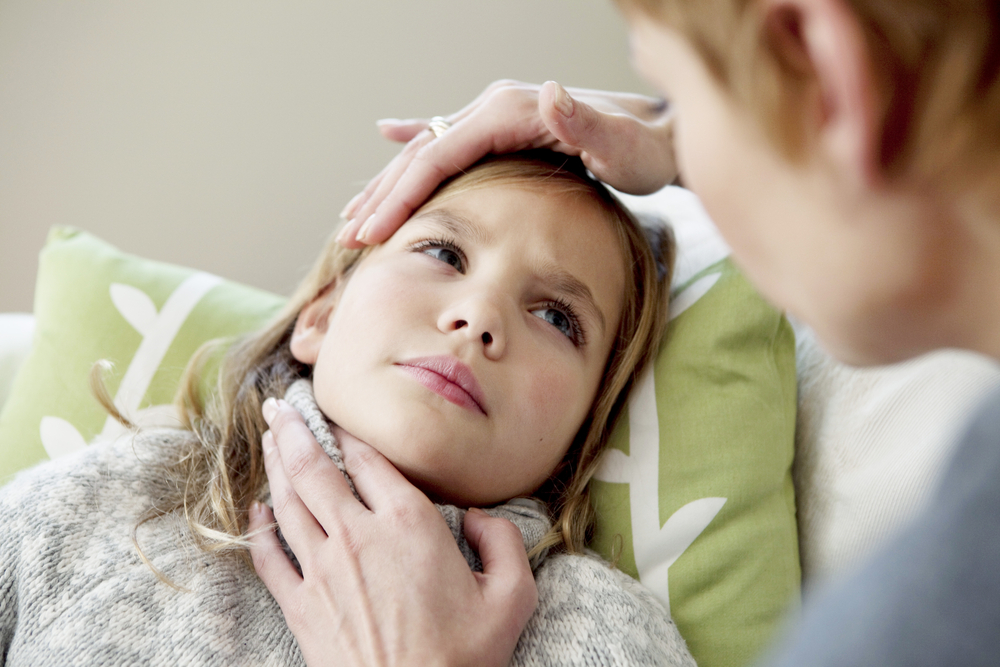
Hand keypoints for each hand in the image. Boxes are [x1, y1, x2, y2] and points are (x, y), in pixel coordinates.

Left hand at [248, 399, 537, 666]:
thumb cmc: (464, 659)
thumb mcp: (512, 597)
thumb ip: (504, 543)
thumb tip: (480, 518)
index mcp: (409, 524)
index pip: (370, 461)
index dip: (350, 431)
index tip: (336, 413)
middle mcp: (359, 536)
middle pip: (317, 469)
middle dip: (294, 431)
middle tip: (279, 405)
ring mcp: (323, 570)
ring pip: (289, 502)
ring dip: (275, 463)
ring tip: (267, 434)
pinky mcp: (301, 605)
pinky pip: (270, 555)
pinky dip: (259, 527)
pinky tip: (256, 508)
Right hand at [338, 80, 675, 247]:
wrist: (661, 134)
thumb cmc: (645, 150)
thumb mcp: (624, 145)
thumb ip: (587, 123)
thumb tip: (548, 93)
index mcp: (511, 112)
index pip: (439, 155)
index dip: (401, 194)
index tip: (373, 231)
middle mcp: (496, 107)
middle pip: (422, 153)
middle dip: (383, 197)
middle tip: (350, 238)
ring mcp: (497, 116)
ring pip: (426, 150)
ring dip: (389, 183)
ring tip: (354, 215)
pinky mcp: (504, 128)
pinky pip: (447, 139)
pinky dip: (413, 144)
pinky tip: (388, 135)